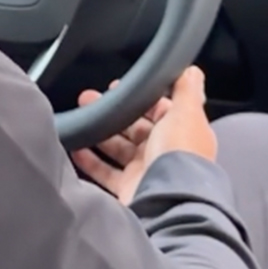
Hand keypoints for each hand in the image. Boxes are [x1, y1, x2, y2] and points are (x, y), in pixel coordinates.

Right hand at [70, 67, 215, 203]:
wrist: (169, 200)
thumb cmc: (181, 154)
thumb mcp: (187, 112)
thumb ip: (186, 89)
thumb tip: (190, 68)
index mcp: (182, 131)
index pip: (159, 108)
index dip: (140, 97)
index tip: (116, 86)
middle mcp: (165, 152)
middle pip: (135, 127)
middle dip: (114, 112)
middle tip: (89, 99)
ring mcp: (146, 172)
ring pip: (119, 148)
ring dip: (100, 132)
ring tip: (82, 117)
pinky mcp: (129, 190)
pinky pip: (106, 173)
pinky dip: (91, 161)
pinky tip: (77, 147)